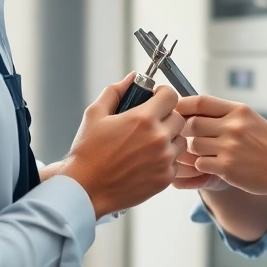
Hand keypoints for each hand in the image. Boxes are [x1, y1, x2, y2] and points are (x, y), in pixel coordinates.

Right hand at [58, 73, 184, 217]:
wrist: (86, 189)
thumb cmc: (88, 152)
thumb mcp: (95, 114)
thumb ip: (116, 91)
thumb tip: (132, 78)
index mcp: (144, 119)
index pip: (171, 95)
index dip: (163, 95)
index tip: (155, 99)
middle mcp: (159, 138)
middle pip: (179, 118)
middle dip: (166, 117)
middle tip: (149, 124)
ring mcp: (164, 160)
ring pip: (180, 141)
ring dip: (169, 139)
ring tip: (147, 144)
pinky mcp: (165, 178)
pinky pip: (176, 162)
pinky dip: (166, 160)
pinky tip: (146, 161)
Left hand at [175, 95, 266, 195]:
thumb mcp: (251, 119)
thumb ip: (226, 114)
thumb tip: (197, 111)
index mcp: (239, 111)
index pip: (201, 102)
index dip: (183, 105)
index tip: (176, 110)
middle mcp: (233, 127)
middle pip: (192, 124)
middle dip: (187, 131)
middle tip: (190, 137)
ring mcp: (229, 148)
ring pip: (193, 145)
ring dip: (194, 150)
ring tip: (205, 152)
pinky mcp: (227, 168)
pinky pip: (200, 163)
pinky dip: (201, 165)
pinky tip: (211, 165)